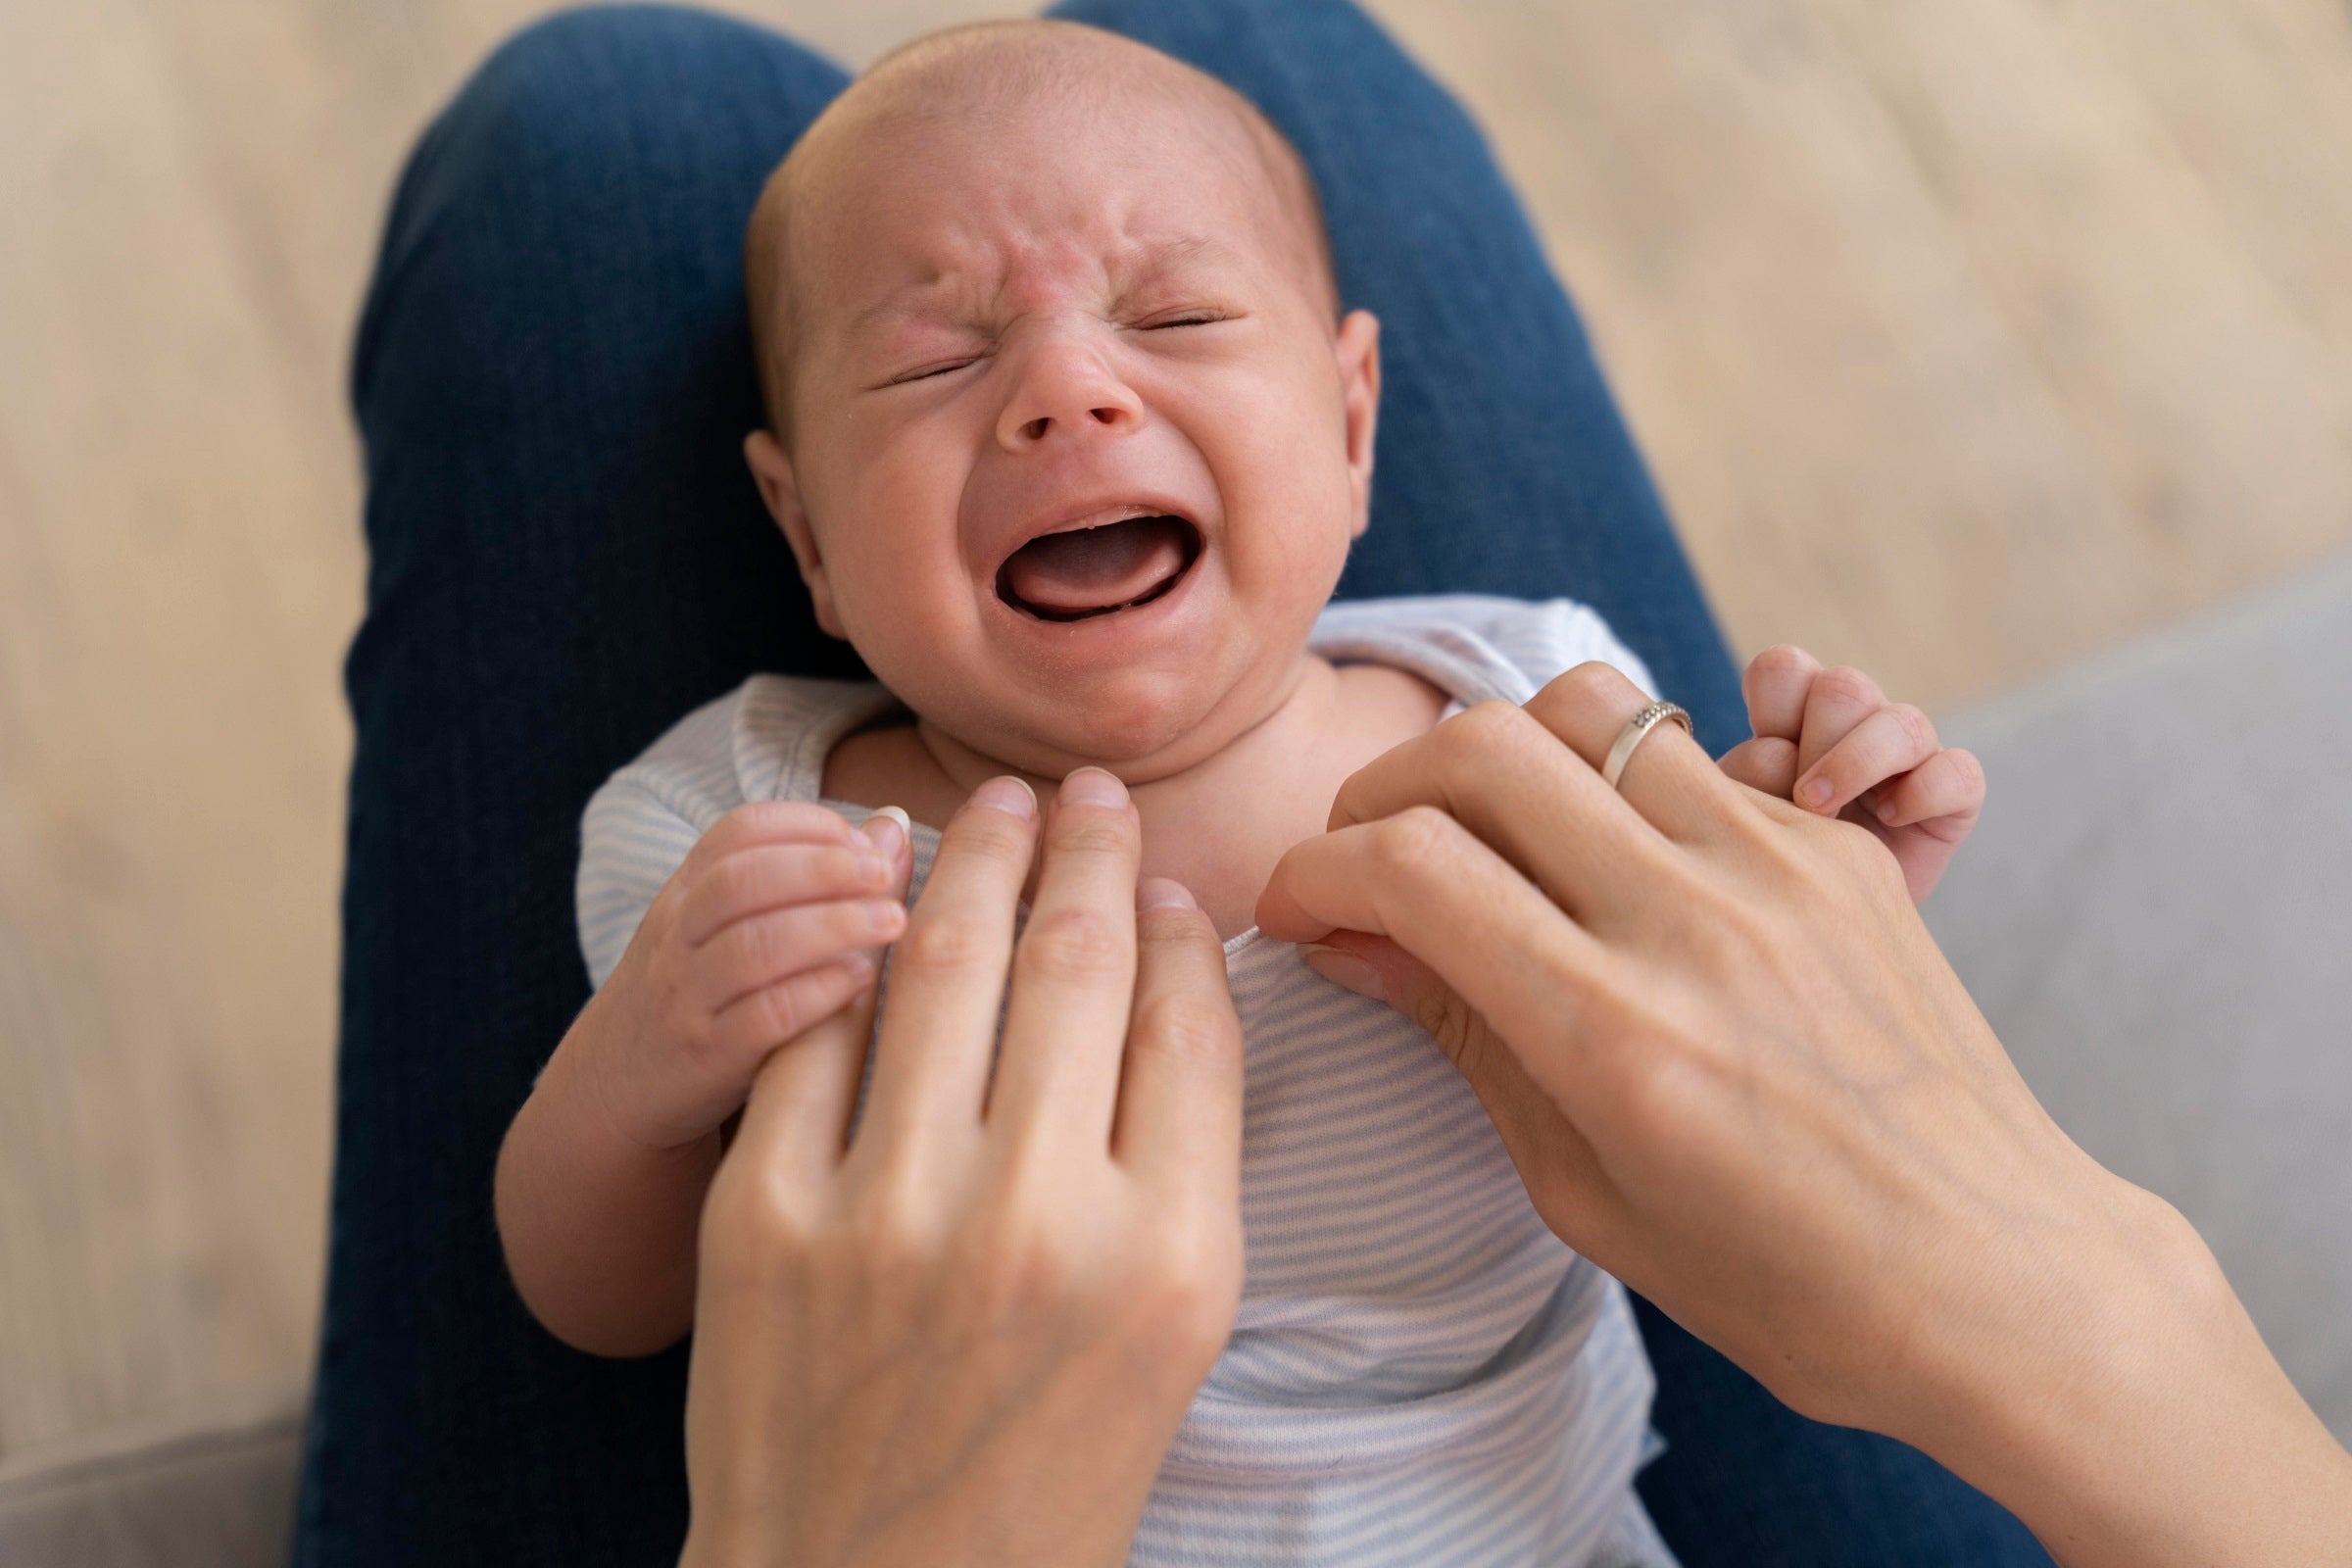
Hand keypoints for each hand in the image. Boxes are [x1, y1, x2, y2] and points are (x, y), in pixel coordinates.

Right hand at [589, 801, 910, 1149]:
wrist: (611, 1088)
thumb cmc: (697, 995)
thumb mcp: (722, 928)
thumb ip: (799, 879)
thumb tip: (891, 827)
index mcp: (686, 892)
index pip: (739, 831)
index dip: (809, 826)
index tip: (866, 841)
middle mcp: (679, 936)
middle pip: (744, 879)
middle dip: (825, 867)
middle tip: (885, 875)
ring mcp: (688, 997)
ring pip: (754, 946)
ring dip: (833, 925)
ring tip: (891, 922)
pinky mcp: (707, 1057)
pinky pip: (762, 1017)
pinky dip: (817, 992)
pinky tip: (861, 980)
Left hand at [681, 770, 1244, 1567]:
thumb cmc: (1050, 1464)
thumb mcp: (1177, 1324)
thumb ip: (1185, 1142)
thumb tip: (1159, 950)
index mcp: (1169, 1254)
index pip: (1187, 1019)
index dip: (1176, 920)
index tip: (1162, 871)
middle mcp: (1035, 1218)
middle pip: (1073, 963)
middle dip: (1081, 849)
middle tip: (1084, 789)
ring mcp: (886, 1211)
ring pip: (942, 963)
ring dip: (972, 857)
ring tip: (993, 804)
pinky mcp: (763, 1214)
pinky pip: (818, 1029)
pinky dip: (853, 945)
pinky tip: (878, 887)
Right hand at [1257, 664, 2351, 1567]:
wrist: (1996, 1275)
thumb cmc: (1785, 1279)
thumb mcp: (1584, 1192)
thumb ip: (1466, 1037)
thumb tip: (1352, 937)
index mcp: (1614, 1035)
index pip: (1409, 866)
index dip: (1312, 869)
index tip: (1294, 908)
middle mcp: (1693, 923)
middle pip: (1481, 747)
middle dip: (1381, 786)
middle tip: (1365, 854)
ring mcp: (1777, 868)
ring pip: (1586, 708)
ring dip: (1498, 757)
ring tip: (1482, 832)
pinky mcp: (1836, 851)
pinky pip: (1686, 757)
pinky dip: (1610, 786)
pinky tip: (1607, 866)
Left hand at [1718, 645, 1982, 900]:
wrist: (1817, 929)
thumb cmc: (1770, 865)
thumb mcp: (1740, 820)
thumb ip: (1746, 780)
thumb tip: (1775, 753)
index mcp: (1793, 716)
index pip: (1785, 669)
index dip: (1771, 700)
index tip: (1762, 759)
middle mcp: (1854, 723)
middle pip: (1844, 686)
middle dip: (1816, 741)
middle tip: (1800, 800)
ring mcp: (1907, 755)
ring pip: (1902, 721)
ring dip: (1857, 764)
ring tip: (1824, 813)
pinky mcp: (1952, 795)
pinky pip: (1958, 771)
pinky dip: (1923, 792)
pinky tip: (1890, 820)